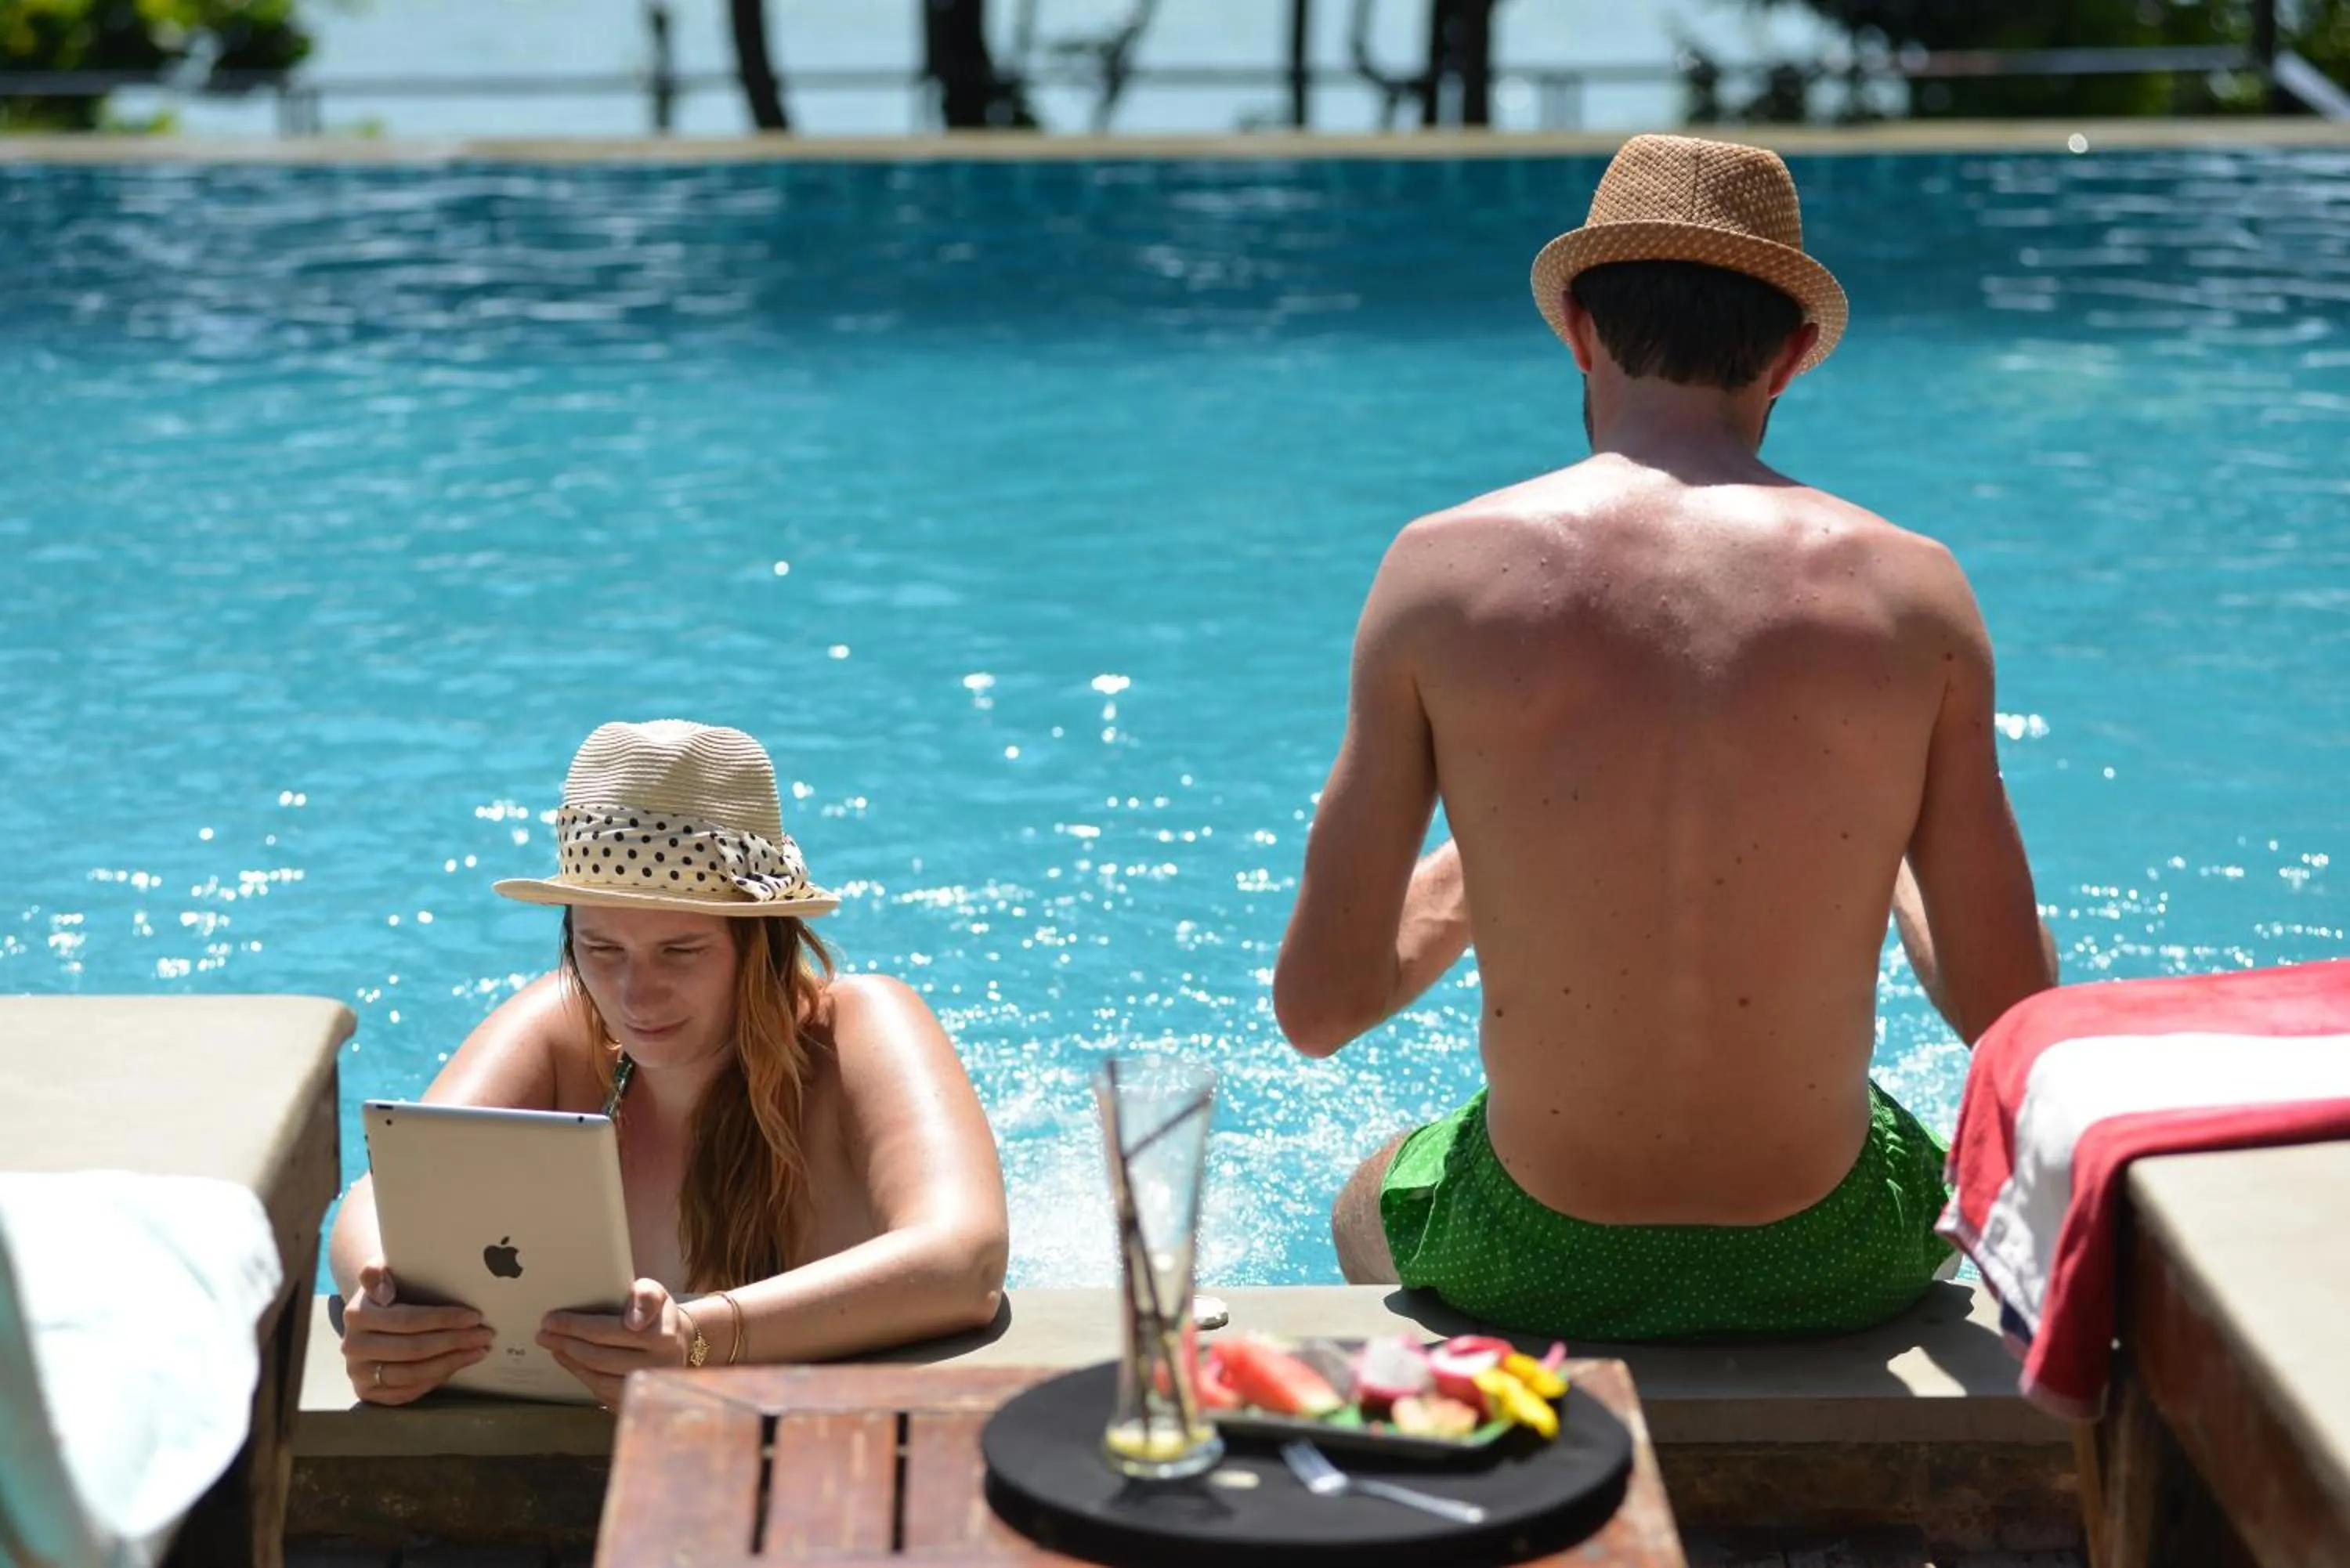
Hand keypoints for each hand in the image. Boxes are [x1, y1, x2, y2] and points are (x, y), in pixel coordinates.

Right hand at [340, 1262, 492, 1405]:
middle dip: (454, 1342)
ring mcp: (359, 1372)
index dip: (443, 1320)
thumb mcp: (382, 1271)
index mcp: (357, 1314)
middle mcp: (353, 1346)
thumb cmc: (388, 1290)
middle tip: (485, 1335)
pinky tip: (455, 1365)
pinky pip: (405, 1392)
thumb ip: (377, 1272)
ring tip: (478, 1350)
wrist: (369, 1318)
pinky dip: (434, 1380)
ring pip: (411, 1374)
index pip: (407, 1320)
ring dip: (451, 1363)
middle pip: (413, 1349)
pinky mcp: (367, 1392)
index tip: (474, 1316)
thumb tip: (383, 1291)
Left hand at [539, 1279, 691, 1408]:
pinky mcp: (637, 1401)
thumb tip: (633, 1321)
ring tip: (552, 1344)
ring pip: (598, 1377)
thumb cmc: (657, 1315)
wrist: (676, 1343)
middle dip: (566, 1342)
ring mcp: (647, 1388)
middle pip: (599, 1356)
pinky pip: (601, 1392)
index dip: (576, 1326)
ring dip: (570, 1360)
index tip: (551, 1319)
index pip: (608, 1331)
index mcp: (663, 1335)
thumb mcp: (655, 1294)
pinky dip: (580, 1375)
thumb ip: (645, 1296)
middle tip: (543, 1332)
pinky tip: (568, 1360)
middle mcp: (658, 1366)